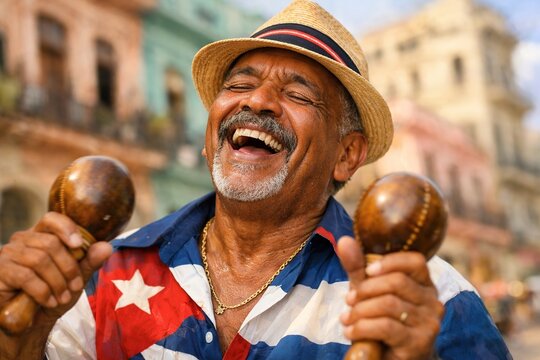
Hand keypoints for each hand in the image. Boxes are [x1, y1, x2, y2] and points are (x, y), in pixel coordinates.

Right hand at [0, 211, 111, 325]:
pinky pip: (25, 276)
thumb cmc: (53, 295)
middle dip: (68, 267)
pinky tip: (50, 301)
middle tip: (76, 287)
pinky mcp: (0, 271)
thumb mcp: (76, 279)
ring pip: (39, 260)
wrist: (30, 323)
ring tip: (63, 297)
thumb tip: (107, 247)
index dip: (66, 228)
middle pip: (50, 243)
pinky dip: (42, 291)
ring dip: (57, 282)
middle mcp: (22, 241)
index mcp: (41, 236)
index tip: (79, 245)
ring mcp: (8, 254)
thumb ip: (90, 262)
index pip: (51, 219)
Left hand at [337, 235, 443, 359]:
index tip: (367, 272)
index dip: (390, 262)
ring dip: (360, 311)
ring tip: (347, 318)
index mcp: (424, 284)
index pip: (416, 261)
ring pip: (389, 304)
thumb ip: (358, 267)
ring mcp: (428, 323)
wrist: (392, 359)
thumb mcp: (368, 292)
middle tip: (348, 300)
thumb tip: (344, 240)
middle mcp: (432, 301)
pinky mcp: (419, 343)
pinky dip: (362, 327)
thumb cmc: (381, 321)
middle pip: (398, 282)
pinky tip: (351, 332)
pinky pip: (386, 326)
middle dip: (366, 289)